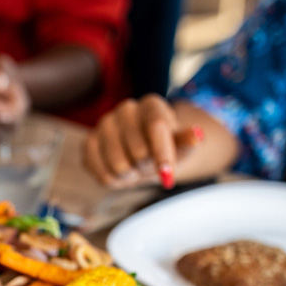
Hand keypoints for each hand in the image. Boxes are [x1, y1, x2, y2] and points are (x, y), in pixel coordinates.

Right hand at [84, 94, 202, 189]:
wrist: (142, 153)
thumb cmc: (164, 149)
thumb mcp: (180, 149)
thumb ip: (187, 143)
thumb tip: (197, 135)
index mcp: (151, 105)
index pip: (156, 127)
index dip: (162, 155)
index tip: (167, 177)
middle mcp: (126, 110)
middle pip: (138, 151)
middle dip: (148, 168)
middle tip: (150, 167)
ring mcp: (104, 124)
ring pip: (118, 165)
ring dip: (131, 177)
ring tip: (135, 170)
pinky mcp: (88, 143)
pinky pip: (100, 172)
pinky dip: (113, 181)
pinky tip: (119, 174)